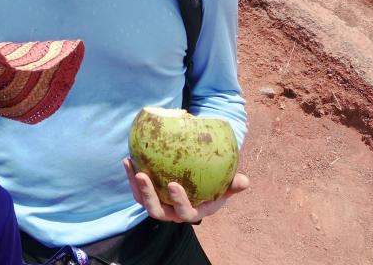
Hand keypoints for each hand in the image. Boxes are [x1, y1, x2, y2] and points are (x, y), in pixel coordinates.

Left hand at [122, 158, 249, 223]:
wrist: (201, 186)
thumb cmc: (216, 186)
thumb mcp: (226, 186)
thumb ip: (234, 185)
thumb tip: (244, 181)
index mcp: (193, 212)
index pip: (185, 212)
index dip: (179, 201)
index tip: (173, 184)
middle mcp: (173, 213)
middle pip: (158, 211)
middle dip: (149, 195)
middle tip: (142, 175)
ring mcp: (160, 205)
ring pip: (143, 201)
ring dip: (136, 185)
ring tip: (131, 165)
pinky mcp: (148, 196)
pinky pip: (137, 190)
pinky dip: (130, 176)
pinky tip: (128, 159)